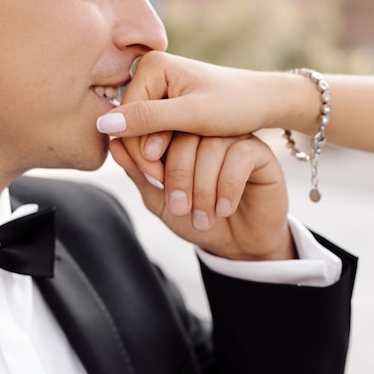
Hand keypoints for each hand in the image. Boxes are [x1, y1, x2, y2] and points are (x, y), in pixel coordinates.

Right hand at [98, 51, 313, 184]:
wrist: (262, 102)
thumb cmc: (235, 104)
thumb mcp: (192, 115)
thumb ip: (148, 119)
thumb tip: (102, 124)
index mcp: (152, 66)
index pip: (128, 117)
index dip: (140, 151)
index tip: (160, 179)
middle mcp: (150, 72)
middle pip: (133, 125)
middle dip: (148, 158)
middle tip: (168, 187)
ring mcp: (157, 88)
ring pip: (143, 133)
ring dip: (156, 160)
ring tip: (174, 184)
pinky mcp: (166, 102)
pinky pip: (155, 132)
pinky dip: (165, 153)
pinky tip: (177, 170)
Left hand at [109, 132, 294, 260]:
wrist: (236, 245)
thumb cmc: (196, 220)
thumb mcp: (160, 200)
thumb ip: (140, 173)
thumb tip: (114, 143)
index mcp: (180, 137)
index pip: (158, 127)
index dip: (150, 153)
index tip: (153, 184)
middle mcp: (207, 132)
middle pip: (186, 134)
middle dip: (178, 174)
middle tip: (179, 206)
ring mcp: (234, 139)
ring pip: (213, 145)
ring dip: (203, 186)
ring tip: (202, 217)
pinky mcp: (259, 153)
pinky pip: (240, 156)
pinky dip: (228, 186)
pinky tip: (224, 208)